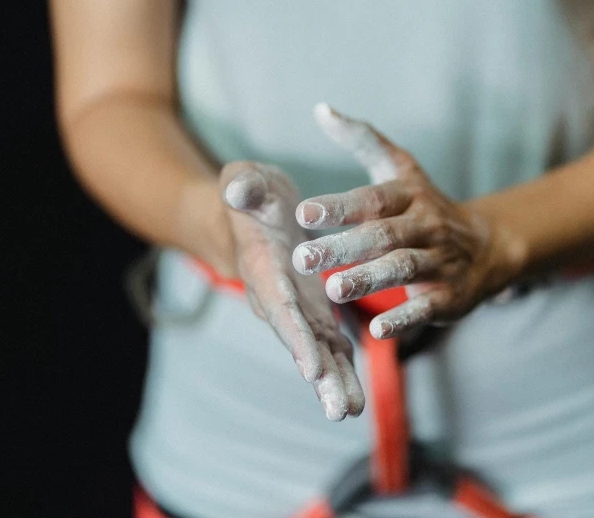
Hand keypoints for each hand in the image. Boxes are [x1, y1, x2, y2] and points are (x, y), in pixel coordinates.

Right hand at [219, 161, 365, 420]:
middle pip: (299, 341)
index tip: (311, 367)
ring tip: (348, 412)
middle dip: (318, 375)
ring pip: (316, 351)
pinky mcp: (313, 311)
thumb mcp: (245, 180)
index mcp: (264, 267)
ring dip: (332, 383)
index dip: (296, 336)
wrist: (250, 215)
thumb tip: (239, 188)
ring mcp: (297, 309)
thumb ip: (244, 187)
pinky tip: (355, 401)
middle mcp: (278, 297)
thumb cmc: (251, 195)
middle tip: (336, 408)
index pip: (280, 306)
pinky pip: (328, 345)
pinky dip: (341, 370)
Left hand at [292, 103, 525, 339]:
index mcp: (409, 195)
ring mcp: (440, 261)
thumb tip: (321, 109)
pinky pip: (427, 307)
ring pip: (403, 268)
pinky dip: (404, 318)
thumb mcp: (400, 169)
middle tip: (303, 258)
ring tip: (333, 290)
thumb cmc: (426, 206)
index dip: (339, 205)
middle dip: (342, 247)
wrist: (488, 247)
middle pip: (382, 235)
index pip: (372, 199)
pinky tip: (377, 330)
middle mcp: (426, 225)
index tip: (302, 212)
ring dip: (369, 279)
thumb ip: (362, 140)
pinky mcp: (450, 296)